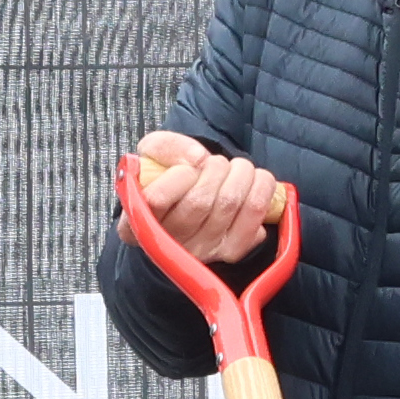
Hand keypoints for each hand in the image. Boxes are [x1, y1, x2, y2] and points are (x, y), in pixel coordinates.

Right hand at [128, 131, 287, 268]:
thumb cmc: (167, 178)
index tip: (188, 166)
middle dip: (216, 168)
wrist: (189, 198)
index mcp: (137, 220)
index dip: (180, 175)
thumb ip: (166, 146)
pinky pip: (255, 219)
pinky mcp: (229, 251)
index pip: (157, 199)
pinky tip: (257, 183)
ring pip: (229, 204)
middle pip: (200, 201)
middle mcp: (168, 242)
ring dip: (242, 174)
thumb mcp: (153, 155)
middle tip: (218, 162)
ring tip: (238, 167)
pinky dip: (262, 192)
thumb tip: (197, 158)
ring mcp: (200, 250)